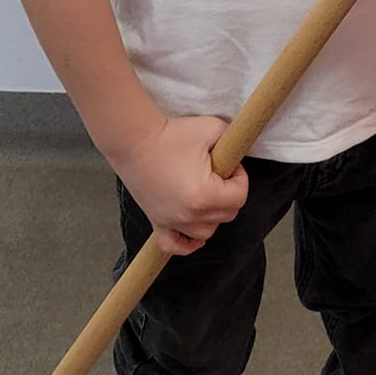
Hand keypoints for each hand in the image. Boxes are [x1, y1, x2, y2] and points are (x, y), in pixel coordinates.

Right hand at [112, 113, 248, 256]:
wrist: (134, 140)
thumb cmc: (170, 134)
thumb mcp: (212, 128)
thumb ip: (232, 140)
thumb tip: (237, 153)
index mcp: (204, 194)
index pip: (239, 198)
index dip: (241, 178)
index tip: (231, 165)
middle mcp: (188, 214)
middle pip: (227, 216)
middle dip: (230, 194)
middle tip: (220, 174)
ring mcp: (171, 221)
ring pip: (206, 232)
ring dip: (213, 215)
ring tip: (206, 193)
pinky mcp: (156, 221)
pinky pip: (174, 246)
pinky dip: (186, 244)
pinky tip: (193, 233)